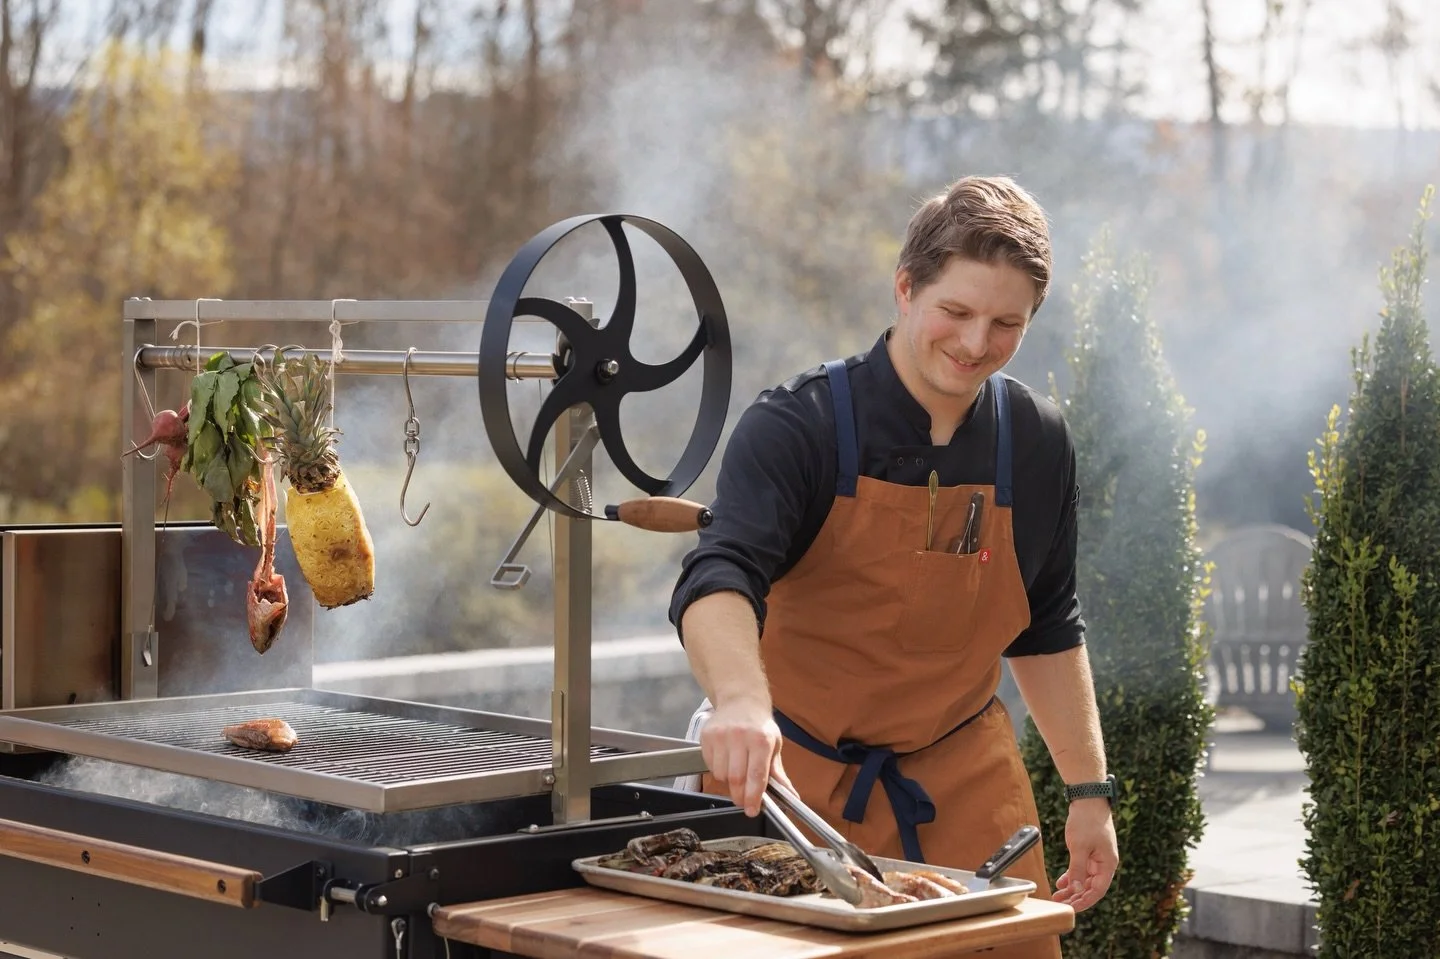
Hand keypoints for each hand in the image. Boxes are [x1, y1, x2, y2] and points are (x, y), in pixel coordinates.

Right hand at [700, 697, 790, 816]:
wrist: (741, 700)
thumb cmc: (759, 726)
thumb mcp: (774, 745)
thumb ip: (779, 774)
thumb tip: (791, 797)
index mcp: (761, 740)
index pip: (756, 775)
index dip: (754, 797)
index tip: (752, 810)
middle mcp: (740, 736)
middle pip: (736, 779)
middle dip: (740, 796)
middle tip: (744, 801)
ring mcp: (721, 736)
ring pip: (721, 775)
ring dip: (729, 782)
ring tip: (737, 771)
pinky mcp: (707, 736)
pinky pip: (710, 766)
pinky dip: (718, 770)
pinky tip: (726, 760)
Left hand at [1052, 798, 1117, 911]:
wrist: (1088, 799)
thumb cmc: (1087, 821)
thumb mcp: (1079, 847)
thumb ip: (1078, 870)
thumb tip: (1077, 890)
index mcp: (1108, 864)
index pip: (1098, 890)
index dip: (1085, 901)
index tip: (1071, 909)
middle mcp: (1104, 863)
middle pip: (1091, 887)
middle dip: (1076, 897)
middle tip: (1060, 904)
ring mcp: (1097, 857)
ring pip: (1085, 879)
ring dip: (1072, 888)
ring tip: (1057, 897)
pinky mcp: (1089, 851)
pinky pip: (1081, 869)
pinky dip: (1072, 876)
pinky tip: (1061, 883)